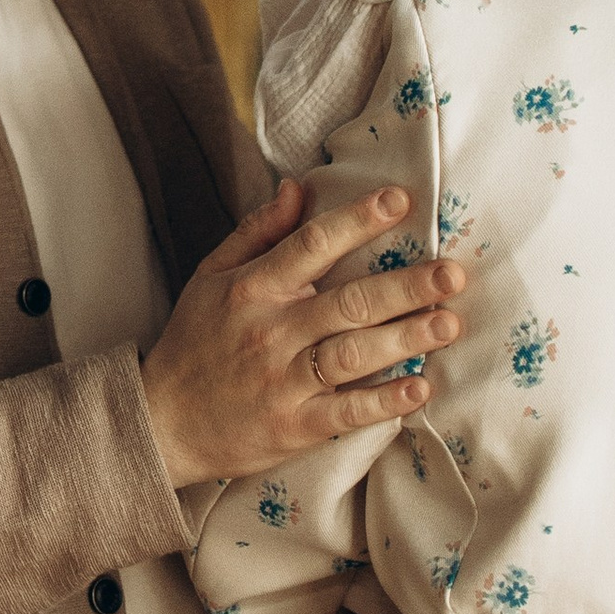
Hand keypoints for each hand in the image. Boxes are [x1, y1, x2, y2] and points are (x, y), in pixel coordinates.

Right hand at [140, 180, 463, 493]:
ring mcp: (284, 381)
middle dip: (404, 286)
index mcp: (253, 289)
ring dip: (405, 339)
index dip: (357, 220)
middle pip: (347, 302)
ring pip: (352, 354)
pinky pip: (346, 412)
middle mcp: (271, 332)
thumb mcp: (212, 276)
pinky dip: (383, 401)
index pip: (311, 245)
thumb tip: (299, 187)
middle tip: (452, 273)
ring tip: (449, 323)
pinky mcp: (294, 426)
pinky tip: (420, 389)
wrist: (163, 422)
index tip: (399, 200)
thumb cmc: (194, 342)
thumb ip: (258, 231)